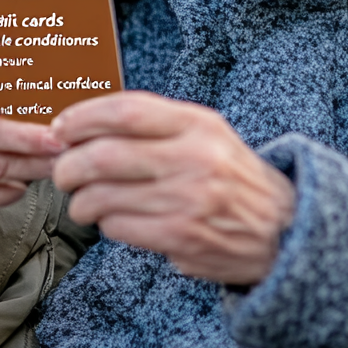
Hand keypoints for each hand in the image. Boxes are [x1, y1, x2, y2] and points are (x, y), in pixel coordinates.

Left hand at [51, 92, 295, 285]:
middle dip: (68, 165)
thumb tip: (84, 125)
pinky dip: (106, 224)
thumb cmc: (232, 178)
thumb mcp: (207, 134)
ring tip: (84, 201)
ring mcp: (188, 199)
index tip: (62, 128)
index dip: (82, 117)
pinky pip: (119, 227)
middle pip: (103, 156)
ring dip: (81, 201)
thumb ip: (156, 125)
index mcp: (198, 124)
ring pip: (103, 196)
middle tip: (63, 172)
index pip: (125, 111)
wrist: (284, 229)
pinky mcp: (182, 237)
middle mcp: (194, 158)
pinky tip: (115, 220)